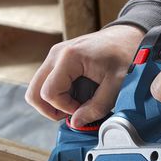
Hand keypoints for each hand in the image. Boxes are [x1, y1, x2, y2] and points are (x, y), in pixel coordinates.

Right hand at [25, 25, 144, 126]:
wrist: (127, 37)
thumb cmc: (125, 55)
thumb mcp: (117, 85)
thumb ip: (97, 107)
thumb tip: (76, 123)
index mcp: (69, 57)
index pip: (49, 93)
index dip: (65, 108)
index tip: (83, 108)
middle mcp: (56, 54)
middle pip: (34, 93)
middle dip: (51, 109)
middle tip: (73, 111)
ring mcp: (54, 56)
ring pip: (37, 89)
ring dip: (53, 102)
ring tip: (76, 103)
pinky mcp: (57, 59)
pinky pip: (46, 82)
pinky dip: (56, 94)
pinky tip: (76, 94)